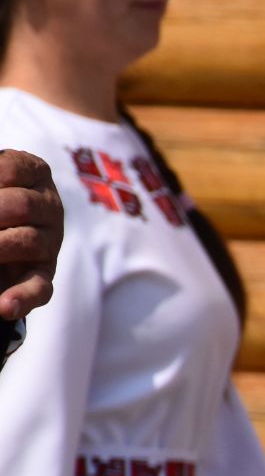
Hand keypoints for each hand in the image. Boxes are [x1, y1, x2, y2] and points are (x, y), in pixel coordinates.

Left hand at [0, 150, 61, 320]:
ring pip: (28, 243)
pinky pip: (39, 287)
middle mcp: (49, 206)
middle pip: (21, 206)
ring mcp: (49, 242)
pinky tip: (4, 305)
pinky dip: (22, 297)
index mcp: (33, 173)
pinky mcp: (43, 274)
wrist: (1, 226)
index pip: (12, 169)